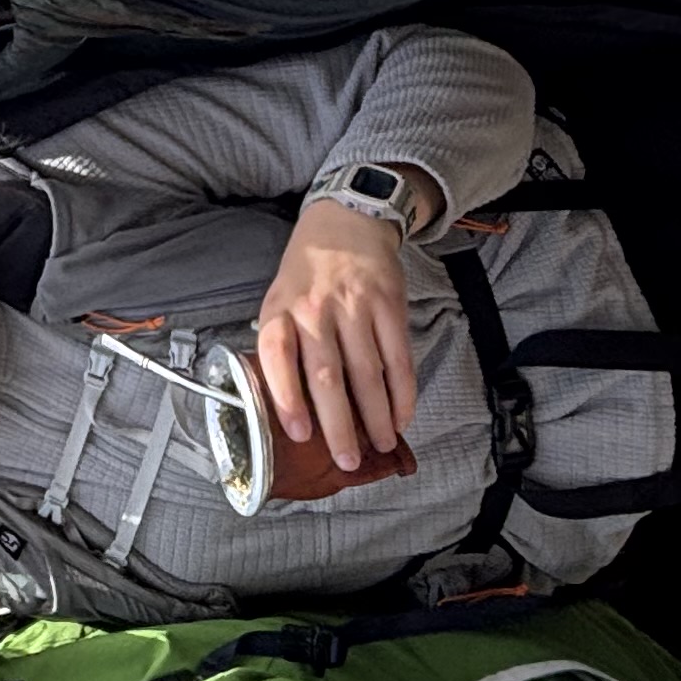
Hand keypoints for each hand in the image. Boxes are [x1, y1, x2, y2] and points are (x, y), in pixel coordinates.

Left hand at [256, 201, 424, 457]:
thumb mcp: (279, 300)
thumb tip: (291, 407)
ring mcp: (355, 307)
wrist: (347, 220)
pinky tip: (401, 416)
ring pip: (368, 373)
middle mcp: (316, 310)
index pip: (277, 358)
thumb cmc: (306, 274)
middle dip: (338, 425)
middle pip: (327, 376)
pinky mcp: (389, 306)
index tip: (300, 434)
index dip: (287, 398)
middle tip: (347, 460)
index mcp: (280, 311)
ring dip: (376, 416)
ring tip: (379, 446)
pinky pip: (399, 357)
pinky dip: (403, 392)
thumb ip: (282, 346)